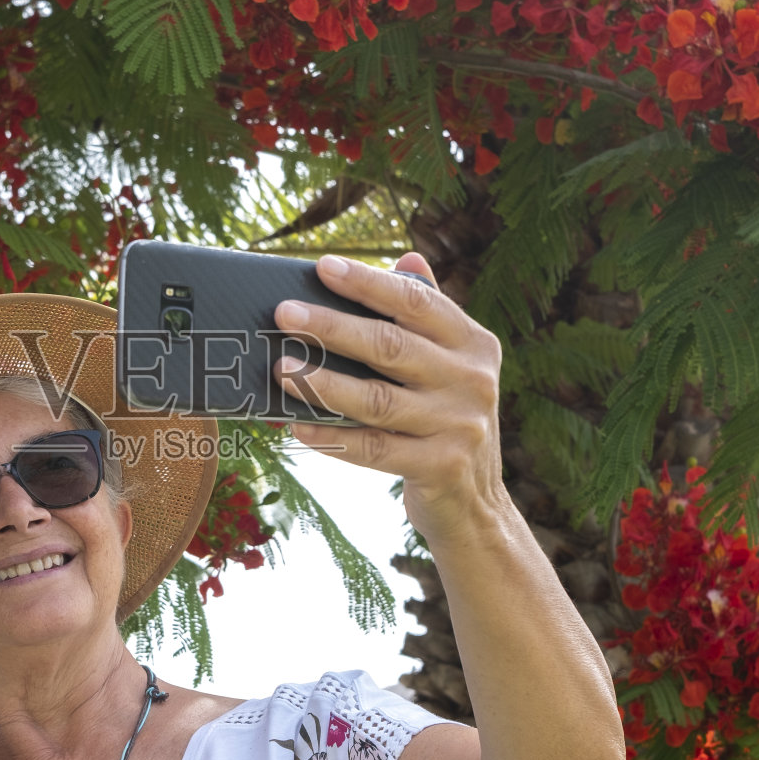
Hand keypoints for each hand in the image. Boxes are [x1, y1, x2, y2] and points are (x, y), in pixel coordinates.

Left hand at [272, 252, 506, 537]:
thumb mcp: (451, 365)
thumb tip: (407, 257)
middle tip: (284, 314)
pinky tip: (296, 425)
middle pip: (390, 346)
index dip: (369, 282)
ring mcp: (460, 425)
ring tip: (281, 368)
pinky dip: (331, 436)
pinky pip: (373, 448)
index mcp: (474, 343)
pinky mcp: (441, 466)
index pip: (416, 301)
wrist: (476, 503)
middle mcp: (473, 380)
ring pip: (377, 399)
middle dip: (331, 327)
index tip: (323, 267)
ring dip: (322, 382)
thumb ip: (429, 315)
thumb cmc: (445, 419)